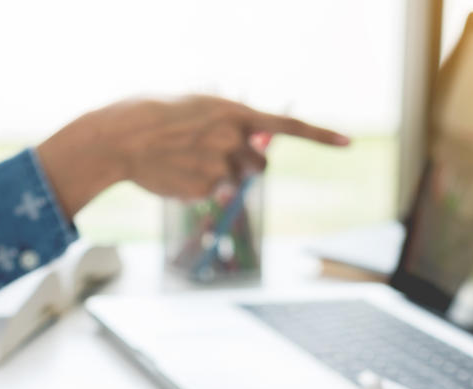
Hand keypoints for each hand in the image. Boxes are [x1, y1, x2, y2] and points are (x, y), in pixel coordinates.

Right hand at [38, 95, 350, 214]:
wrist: (123, 138)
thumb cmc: (160, 118)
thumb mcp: (202, 110)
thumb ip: (235, 125)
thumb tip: (265, 145)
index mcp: (235, 112)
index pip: (287, 126)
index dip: (321, 135)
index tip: (349, 142)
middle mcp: (234, 139)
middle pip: (262, 164)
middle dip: (247, 164)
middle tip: (216, 156)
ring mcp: (222, 166)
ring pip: (240, 181)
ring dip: (225, 176)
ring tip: (190, 162)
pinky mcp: (208, 190)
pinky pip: (217, 194)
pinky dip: (203, 188)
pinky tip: (179, 174)